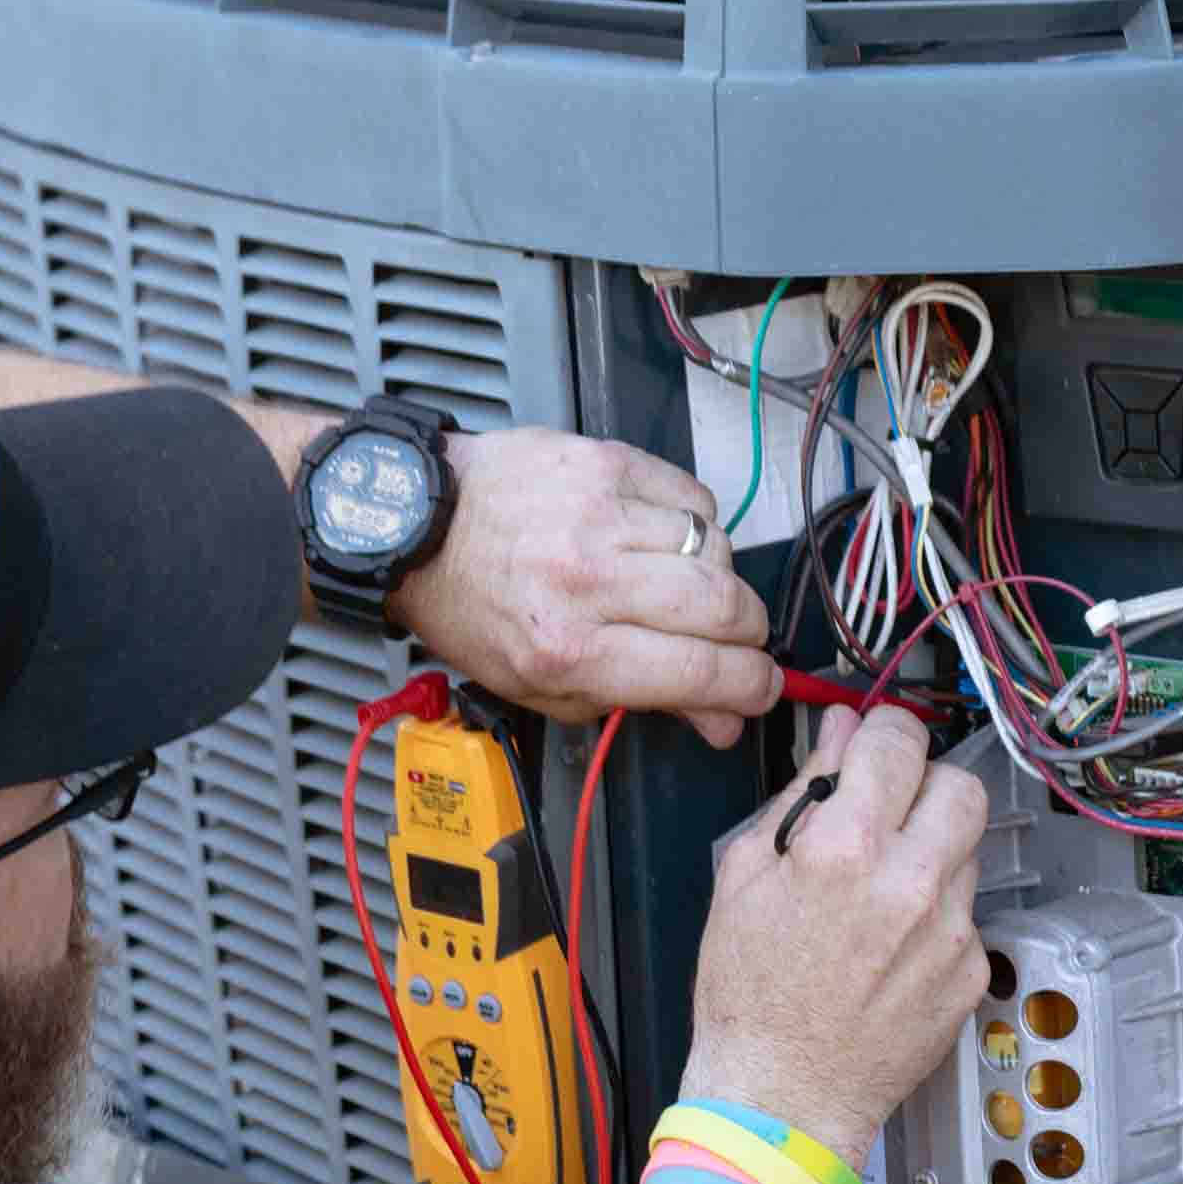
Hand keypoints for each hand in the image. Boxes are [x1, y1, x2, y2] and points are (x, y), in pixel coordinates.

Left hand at [388, 432, 778, 743]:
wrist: (423, 525)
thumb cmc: (477, 611)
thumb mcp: (545, 686)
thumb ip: (640, 704)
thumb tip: (722, 720)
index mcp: (570, 651)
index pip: (699, 672)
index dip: (750, 686)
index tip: (760, 687)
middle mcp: (589, 581)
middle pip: (722, 607)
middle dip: (748, 632)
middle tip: (736, 639)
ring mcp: (600, 514)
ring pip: (715, 548)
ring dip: (720, 575)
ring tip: (687, 586)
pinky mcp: (606, 463)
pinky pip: (691, 495)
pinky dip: (695, 523)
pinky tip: (666, 539)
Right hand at [677, 706, 990, 1173]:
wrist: (781, 1097)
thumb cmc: (750, 1000)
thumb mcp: (745, 878)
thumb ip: (800, 796)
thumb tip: (837, 739)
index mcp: (847, 848)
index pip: (899, 741)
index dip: (885, 732)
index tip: (878, 743)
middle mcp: (910, 884)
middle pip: (960, 786)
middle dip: (927, 786)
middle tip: (892, 811)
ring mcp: (949, 932)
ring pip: (968, 850)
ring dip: (933, 852)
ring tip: (882, 893)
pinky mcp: (970, 974)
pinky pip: (967, 915)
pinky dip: (936, 916)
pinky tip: (893, 948)